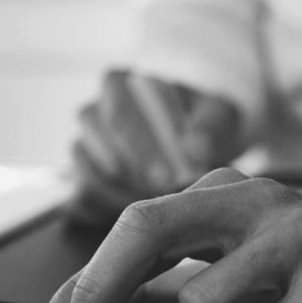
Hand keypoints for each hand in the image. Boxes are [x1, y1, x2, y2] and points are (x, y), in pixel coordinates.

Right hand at [68, 71, 243, 228]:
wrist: (197, 149)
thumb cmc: (204, 125)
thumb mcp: (220, 116)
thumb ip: (212, 126)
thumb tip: (195, 148)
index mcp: (119, 84)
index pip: (117, 107)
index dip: (140, 143)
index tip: (169, 175)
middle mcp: (93, 112)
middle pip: (97, 140)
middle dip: (134, 172)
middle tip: (168, 196)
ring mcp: (83, 148)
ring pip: (87, 173)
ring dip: (125, 195)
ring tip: (161, 207)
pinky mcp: (81, 180)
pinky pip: (83, 200)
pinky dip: (112, 212)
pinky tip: (144, 218)